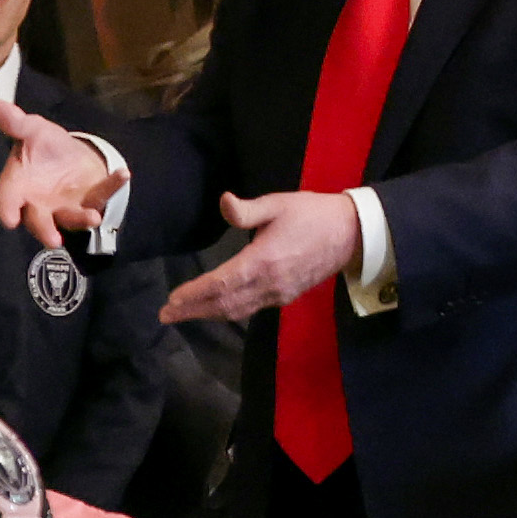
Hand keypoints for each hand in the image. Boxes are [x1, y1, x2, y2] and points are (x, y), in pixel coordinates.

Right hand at [0, 98, 126, 246]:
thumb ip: (15, 123)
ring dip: (81, 219)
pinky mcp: (90, 201)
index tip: (9, 220)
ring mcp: (66, 206)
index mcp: (19, 186)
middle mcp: (40, 203)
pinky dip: (113, 186)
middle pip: (39, 221)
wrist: (69, 155)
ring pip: (71, 218)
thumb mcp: (31, 130)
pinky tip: (123, 174)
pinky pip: (102, 195)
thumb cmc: (43, 147)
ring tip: (93, 217)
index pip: (8, 199)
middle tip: (53, 240)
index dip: (7, 209)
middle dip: (45, 230)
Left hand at [157, 188, 363, 325]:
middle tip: (166, 315)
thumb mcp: (278, 204)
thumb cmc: (311, 214)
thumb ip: (246, 210)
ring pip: (237, 310)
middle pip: (224, 303)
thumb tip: (223, 202)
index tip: (171, 299)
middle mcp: (269, 283)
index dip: (194, 293)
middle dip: (192, 310)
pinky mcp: (286, 297)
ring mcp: (278, 293)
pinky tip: (215, 308)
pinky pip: (251, 309)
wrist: (350, 234)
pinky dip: (229, 311)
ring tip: (183, 314)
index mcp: (263, 260)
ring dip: (208, 314)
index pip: (221, 283)